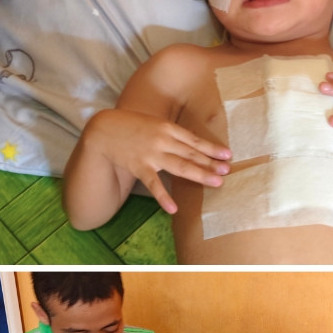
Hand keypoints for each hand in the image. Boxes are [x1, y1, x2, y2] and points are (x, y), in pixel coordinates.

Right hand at [85, 108, 231, 213]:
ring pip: (180, 166)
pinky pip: (154, 185)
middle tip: (227, 171)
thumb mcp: (154, 123)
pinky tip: (174, 208)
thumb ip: (172, 133)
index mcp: (167, 128)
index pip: (194, 140)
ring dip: (200, 175)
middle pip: (191, 154)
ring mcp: (151, 154)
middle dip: (211, 163)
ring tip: (216, 183)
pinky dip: (164, 197)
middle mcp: (162, 140)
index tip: (228, 155)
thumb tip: (193, 144)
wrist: (104, 129)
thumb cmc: (131, 125)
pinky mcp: (139, 167)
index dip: (211, 148)